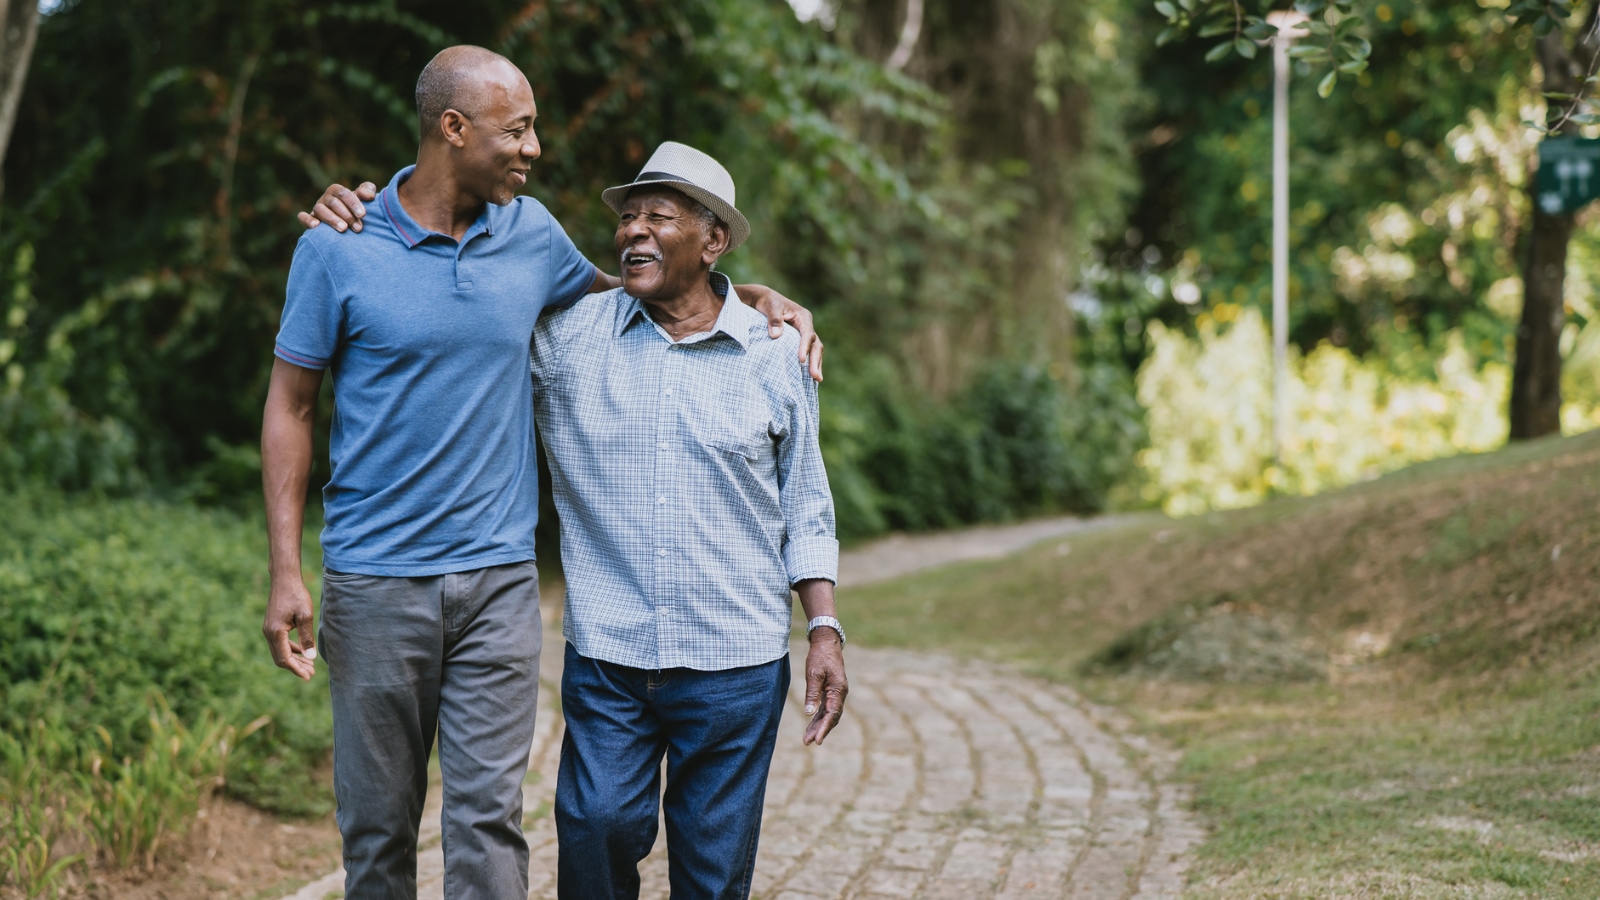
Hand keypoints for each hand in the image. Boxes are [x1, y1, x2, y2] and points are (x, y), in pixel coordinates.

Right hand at [263, 577, 316, 680]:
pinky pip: (280, 643)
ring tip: (310, 665)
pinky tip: (302, 652)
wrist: (284, 579)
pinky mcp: (272, 626)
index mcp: (275, 632)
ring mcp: (268, 629)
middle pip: (281, 658)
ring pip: (280, 651)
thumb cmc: (296, 594)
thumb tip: (311, 657)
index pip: (284, 658)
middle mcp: (268, 633)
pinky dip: (291, 649)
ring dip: (294, 659)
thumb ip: (307, 637)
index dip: (296, 669)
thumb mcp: (305, 615)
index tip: (308, 677)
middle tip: (312, 674)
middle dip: (296, 667)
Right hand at [298, 181, 376, 232]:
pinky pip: (303, 217)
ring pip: (320, 210)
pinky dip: (307, 220)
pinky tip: (316, 226)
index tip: (363, 215)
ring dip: (332, 219)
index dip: (353, 203)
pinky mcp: (310, 220)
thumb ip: (368, 190)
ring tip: (344, 229)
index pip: (343, 193)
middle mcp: (325, 199)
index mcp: (336, 191)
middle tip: (358, 228)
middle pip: (333, 203)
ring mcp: (317, 209)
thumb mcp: (366, 198)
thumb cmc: (358, 209)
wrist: (350, 223)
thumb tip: (368, 196)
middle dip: (347, 215)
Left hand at [743, 286, 823, 382]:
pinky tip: (809, 377)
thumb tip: (776, 335)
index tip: (801, 360)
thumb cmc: (767, 303)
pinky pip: (808, 352)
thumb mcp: (770, 307)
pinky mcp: (799, 340)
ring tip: (816, 380)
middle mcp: (806, 326)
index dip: (805, 347)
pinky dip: (810, 363)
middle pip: (815, 344)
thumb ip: (774, 319)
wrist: (764, 300)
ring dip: (816, 364)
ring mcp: (804, 333)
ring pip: (815, 350)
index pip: (807, 334)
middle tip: (815, 377)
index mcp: (803, 317)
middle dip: (815, 361)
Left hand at [802, 630, 846, 744]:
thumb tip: (809, 713)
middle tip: (807, 742)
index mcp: (839, 690)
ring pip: (828, 714)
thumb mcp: (814, 674)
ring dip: (818, 726)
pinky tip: (811, 725)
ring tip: (806, 739)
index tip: (817, 740)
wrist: (826, 643)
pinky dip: (818, 717)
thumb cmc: (820, 656)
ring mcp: (836, 693)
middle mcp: (840, 694)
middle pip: (831, 717)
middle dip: (820, 730)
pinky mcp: (831, 691)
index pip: (832, 714)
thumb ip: (812, 693)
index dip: (824, 728)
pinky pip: (825, 708)